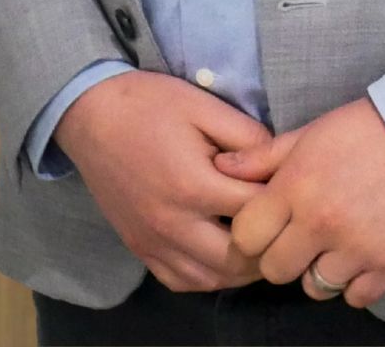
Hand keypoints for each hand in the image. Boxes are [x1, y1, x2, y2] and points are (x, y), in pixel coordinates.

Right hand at [54, 70, 277, 292]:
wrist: (91, 115)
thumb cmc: (149, 104)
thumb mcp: (203, 106)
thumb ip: (245, 136)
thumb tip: (277, 162)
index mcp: (193, 186)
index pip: (255, 210)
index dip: (281, 200)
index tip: (294, 189)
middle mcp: (173, 225)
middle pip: (237, 259)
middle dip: (267, 244)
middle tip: (283, 223)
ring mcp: (153, 242)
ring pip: (211, 279)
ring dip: (241, 269)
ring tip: (259, 242)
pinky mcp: (139, 249)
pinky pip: (181, 281)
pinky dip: (207, 277)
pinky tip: (221, 255)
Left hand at [212, 96, 384, 307]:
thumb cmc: (365, 128)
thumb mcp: (310, 133)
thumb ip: (264, 157)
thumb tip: (221, 167)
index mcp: (295, 188)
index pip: (246, 236)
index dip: (252, 232)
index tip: (267, 224)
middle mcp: (319, 224)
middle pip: (275, 271)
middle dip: (282, 255)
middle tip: (301, 236)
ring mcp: (355, 251)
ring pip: (314, 288)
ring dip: (320, 270)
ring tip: (336, 244)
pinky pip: (355, 298)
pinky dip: (356, 282)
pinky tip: (363, 255)